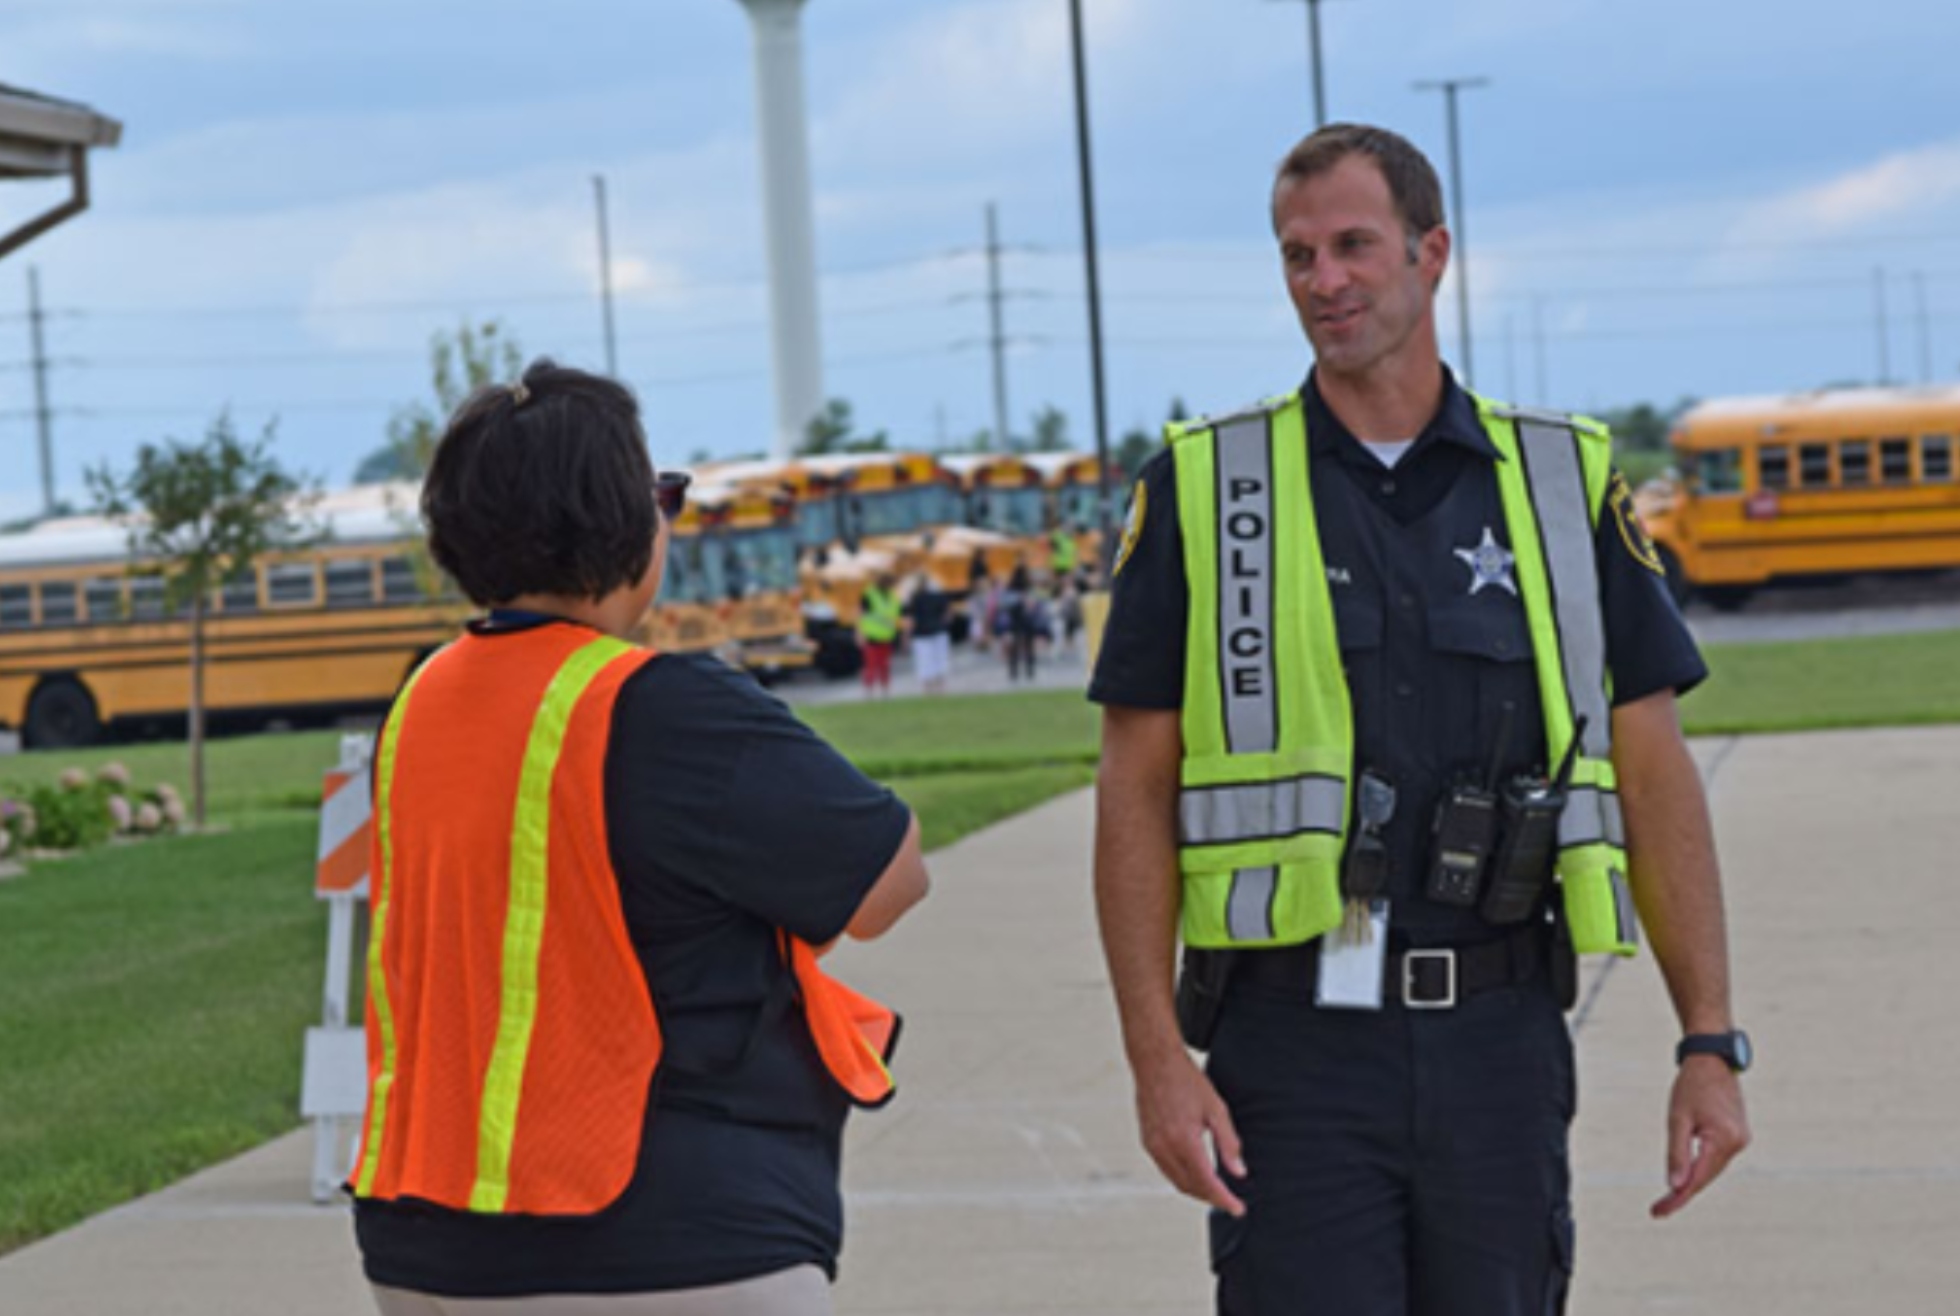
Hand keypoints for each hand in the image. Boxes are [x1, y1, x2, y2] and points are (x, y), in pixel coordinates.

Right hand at [1132, 1050, 1247, 1216]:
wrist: (1155, 1063)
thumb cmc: (1187, 1081)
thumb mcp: (1216, 1109)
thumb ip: (1229, 1143)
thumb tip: (1238, 1172)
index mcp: (1185, 1141)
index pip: (1207, 1182)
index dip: (1224, 1200)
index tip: (1237, 1208)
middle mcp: (1165, 1148)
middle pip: (1191, 1188)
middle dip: (1211, 1198)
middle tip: (1230, 1200)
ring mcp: (1153, 1146)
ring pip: (1177, 1182)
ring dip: (1197, 1190)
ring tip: (1215, 1190)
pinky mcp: (1147, 1142)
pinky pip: (1166, 1170)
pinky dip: (1182, 1177)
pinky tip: (1195, 1172)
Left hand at [1650, 1056, 1749, 1218]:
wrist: (1712, 1060)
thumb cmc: (1691, 1085)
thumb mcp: (1677, 1118)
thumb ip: (1677, 1153)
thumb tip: (1674, 1185)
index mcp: (1723, 1140)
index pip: (1697, 1179)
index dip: (1677, 1198)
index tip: (1658, 1213)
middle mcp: (1737, 1144)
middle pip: (1706, 1177)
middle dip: (1682, 1193)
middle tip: (1658, 1209)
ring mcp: (1741, 1140)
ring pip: (1712, 1169)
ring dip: (1693, 1181)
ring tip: (1669, 1197)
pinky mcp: (1738, 1135)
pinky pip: (1717, 1158)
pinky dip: (1702, 1167)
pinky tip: (1687, 1174)